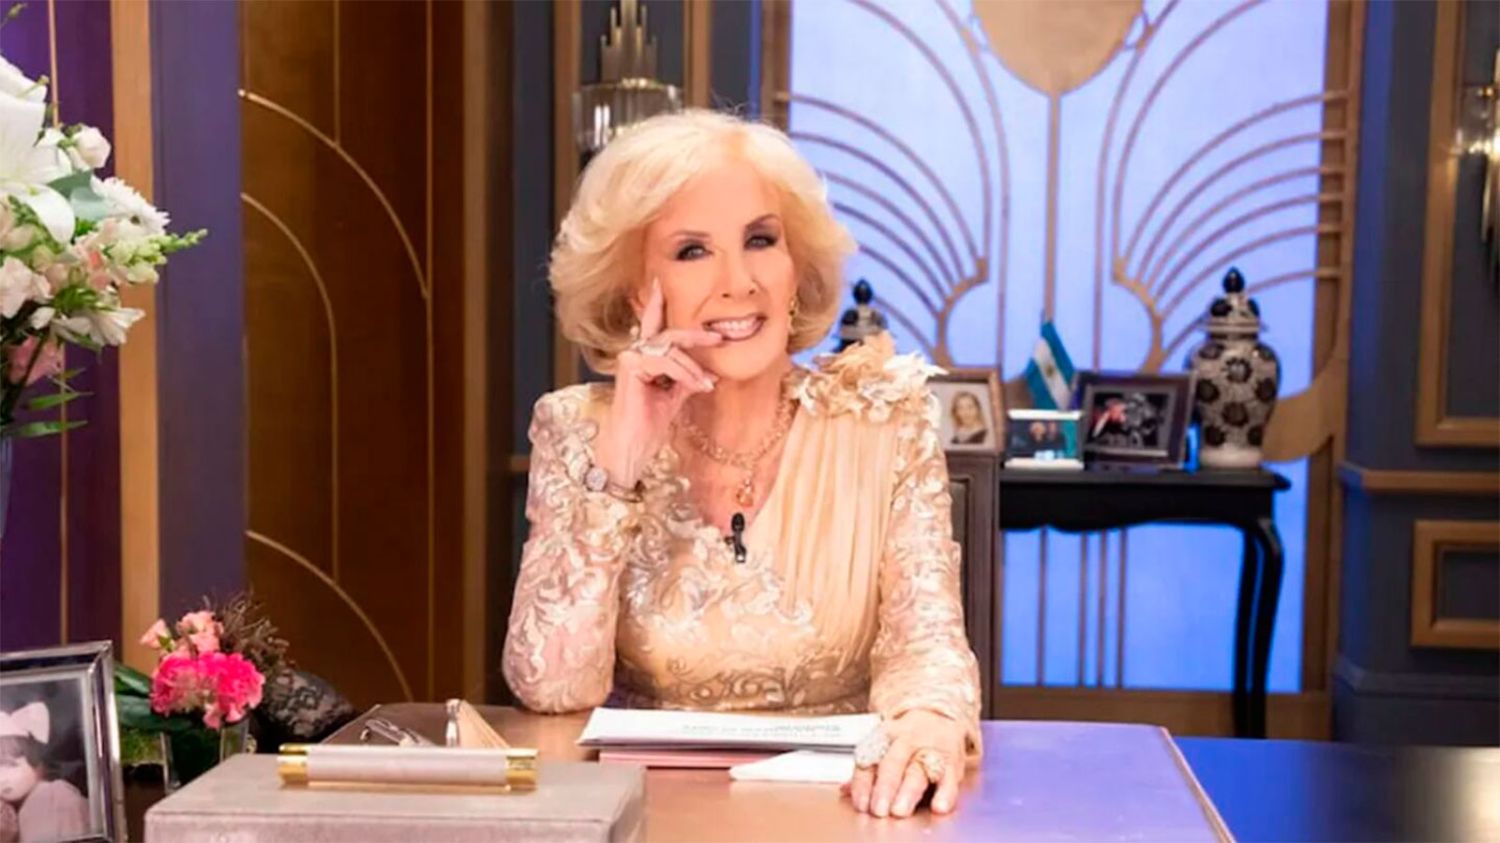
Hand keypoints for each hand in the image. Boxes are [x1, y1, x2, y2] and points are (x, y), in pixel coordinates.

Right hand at [595, 277, 721, 486]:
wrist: (632, 448)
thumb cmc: (648, 427)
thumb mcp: (674, 398)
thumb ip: (686, 380)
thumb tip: (707, 372)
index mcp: (643, 359)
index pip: (653, 326)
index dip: (656, 303)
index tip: (660, 283)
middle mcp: (635, 354)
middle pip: (668, 333)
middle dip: (695, 335)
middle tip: (717, 338)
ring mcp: (631, 359)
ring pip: (670, 349)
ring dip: (693, 367)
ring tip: (707, 384)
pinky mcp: (631, 367)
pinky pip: (666, 362)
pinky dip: (685, 373)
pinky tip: (698, 385)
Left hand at [843, 709, 966, 818]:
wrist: (940, 715)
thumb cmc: (908, 737)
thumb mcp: (884, 744)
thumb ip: (866, 770)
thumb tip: (845, 791)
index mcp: (885, 735)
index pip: (870, 758)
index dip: (862, 783)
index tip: (860, 804)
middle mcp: (907, 739)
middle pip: (893, 762)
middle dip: (884, 787)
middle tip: (878, 809)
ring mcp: (930, 748)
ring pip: (919, 769)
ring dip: (908, 791)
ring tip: (900, 810)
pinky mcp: (952, 760)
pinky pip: (949, 777)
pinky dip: (945, 793)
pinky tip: (938, 806)